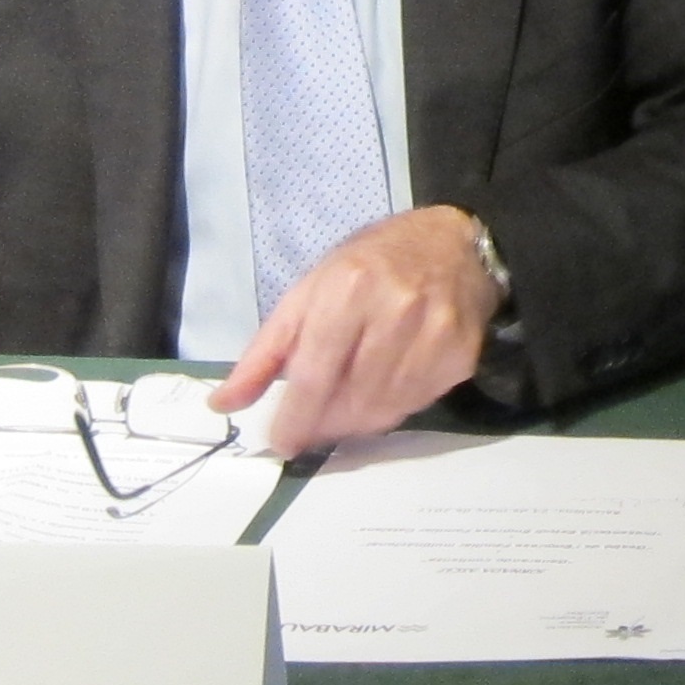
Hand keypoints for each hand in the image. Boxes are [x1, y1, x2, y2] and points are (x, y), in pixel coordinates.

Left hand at [209, 206, 501, 457]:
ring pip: (383, 411)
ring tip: (343, 408)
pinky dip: (390, 410)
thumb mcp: (308, 291)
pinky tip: (381, 390)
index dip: (294, 419)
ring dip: (354, 423)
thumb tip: (223, 404)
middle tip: (311, 426)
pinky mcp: (461, 354)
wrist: (452, 243)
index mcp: (349, 289)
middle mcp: (397, 310)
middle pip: (349, 400)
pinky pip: (415, 405)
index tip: (281, 442)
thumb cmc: (371, 263)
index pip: (315, 375)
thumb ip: (265, 352)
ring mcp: (436, 334)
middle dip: (322, 425)